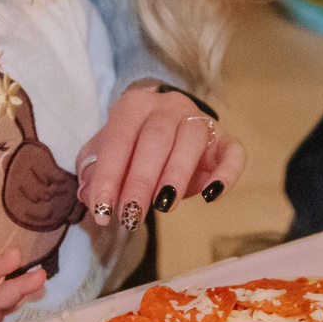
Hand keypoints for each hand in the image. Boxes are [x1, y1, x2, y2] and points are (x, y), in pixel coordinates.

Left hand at [75, 81, 245, 229]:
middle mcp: (168, 106)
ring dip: (176, 175)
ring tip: (163, 206)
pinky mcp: (224, 139)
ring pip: (192, 140)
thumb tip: (89, 197)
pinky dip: (226, 174)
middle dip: (141, 180)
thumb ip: (94, 173)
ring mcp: (199, 119)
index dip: (109, 175)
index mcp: (134, 105)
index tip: (102, 211)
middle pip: (156, 138)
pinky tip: (210, 196)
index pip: (119, 137)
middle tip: (131, 216)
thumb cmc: (130, 144)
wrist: (162, 123)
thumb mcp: (104, 153)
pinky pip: (233, 152)